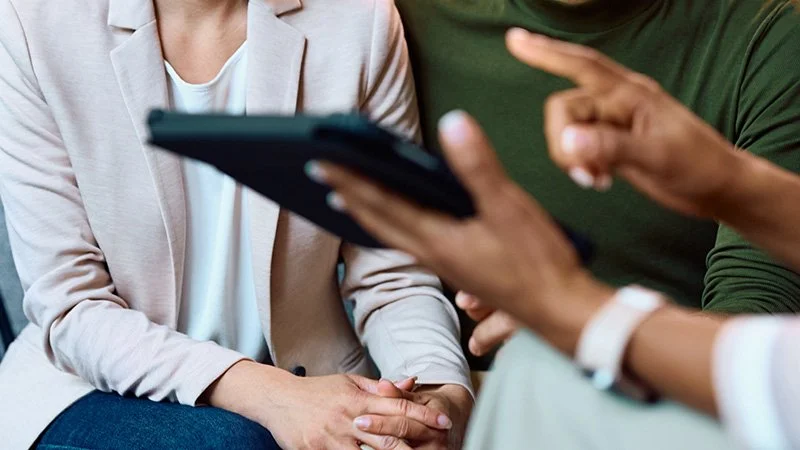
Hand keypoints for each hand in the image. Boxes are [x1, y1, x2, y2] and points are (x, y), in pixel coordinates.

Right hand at [204, 361, 451, 449]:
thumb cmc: (317, 391)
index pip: (398, 407)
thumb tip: (410, 381)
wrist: (278, 399)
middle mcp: (349, 419)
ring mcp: (333, 439)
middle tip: (438, 447)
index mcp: (358, 399)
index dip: (424, 415)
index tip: (444, 422)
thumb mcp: (349, 382)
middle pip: (390, 437)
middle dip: (416, 445)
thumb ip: (381, 387)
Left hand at [310, 111, 614, 353]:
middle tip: (320, 174)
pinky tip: (397, 221)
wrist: (558, 311)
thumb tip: (453, 123)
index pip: (382, 203)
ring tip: (346, 198)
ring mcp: (445, 264)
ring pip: (392, 233)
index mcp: (438, 238)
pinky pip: (412, 242)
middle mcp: (433, 253)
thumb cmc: (537, 262)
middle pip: (377, 221)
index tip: (321, 161)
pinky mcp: (459, 268)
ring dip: (366, 212)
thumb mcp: (510, 207)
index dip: (351, 180)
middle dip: (347, 195)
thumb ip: (478, 167)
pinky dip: (392, 225)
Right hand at [505, 28, 742, 217]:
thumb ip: (610, 147)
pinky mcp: (611, 144)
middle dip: (563, 143)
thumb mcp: (655, 156)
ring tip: (596, 180)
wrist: (717, 188)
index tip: (515, 40)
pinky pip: (577, 147)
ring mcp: (613, 123)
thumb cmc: (697, 165)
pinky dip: (580, 166)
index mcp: (630, 93)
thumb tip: (566, 141)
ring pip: (567, 131)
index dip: (545, 52)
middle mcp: (617, 103)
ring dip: (571, 158)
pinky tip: (599, 181)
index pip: (581, 66)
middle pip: (563, 109)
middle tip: (585, 174)